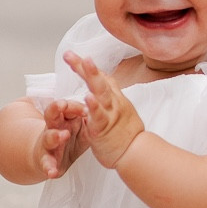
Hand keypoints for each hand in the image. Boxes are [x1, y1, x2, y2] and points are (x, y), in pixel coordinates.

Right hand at [35, 98, 86, 179]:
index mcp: (63, 119)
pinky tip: (52, 172)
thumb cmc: (67, 140)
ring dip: (55, 135)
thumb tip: (102, 110)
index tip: (86, 108)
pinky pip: (46, 164)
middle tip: (63, 105)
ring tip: (63, 135)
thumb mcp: (81, 129)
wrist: (49, 159)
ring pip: (49, 137)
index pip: (67, 107)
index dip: (75, 105)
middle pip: (51, 115)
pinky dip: (48, 168)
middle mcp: (53, 129)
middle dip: (55, 108)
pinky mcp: (46, 161)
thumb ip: (89, 121)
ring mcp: (48, 144)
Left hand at [65, 54, 144, 168]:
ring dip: (92, 76)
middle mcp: (113, 102)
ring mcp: (110, 114)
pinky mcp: (104, 129)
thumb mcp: (121, 111)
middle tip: (69, 54)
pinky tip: (87, 97)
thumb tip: (101, 88)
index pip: (102, 78)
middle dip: (84, 65)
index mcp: (115, 99)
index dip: (89, 67)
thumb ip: (111, 99)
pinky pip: (99, 116)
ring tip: (84, 62)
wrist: (137, 154)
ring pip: (101, 92)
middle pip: (99, 79)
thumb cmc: (126, 136)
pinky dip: (94, 106)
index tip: (76, 56)